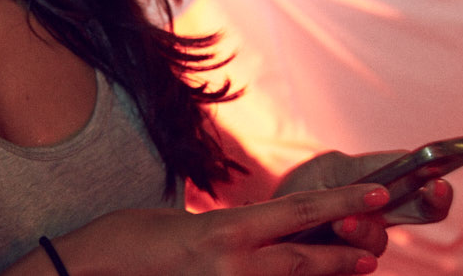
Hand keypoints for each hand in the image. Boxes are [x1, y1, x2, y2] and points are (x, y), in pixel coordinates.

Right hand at [36, 184, 391, 275]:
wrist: (83, 273)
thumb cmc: (125, 242)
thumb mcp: (184, 223)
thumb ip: (228, 229)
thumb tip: (260, 232)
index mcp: (225, 231)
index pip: (299, 212)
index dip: (344, 204)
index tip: (380, 195)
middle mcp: (231, 265)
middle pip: (304, 260)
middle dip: (343, 254)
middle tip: (375, 251)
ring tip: (353, 270)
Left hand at [274, 150, 453, 251]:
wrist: (262, 222)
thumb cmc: (302, 189)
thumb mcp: (332, 169)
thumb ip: (365, 169)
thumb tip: (405, 162)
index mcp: (385, 196)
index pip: (426, 195)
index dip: (439, 191)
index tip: (436, 181)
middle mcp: (381, 224)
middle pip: (418, 220)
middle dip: (427, 205)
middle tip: (419, 193)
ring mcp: (361, 251)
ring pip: (378, 247)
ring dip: (364, 230)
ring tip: (341, 221)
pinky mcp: (341, 271)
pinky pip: (351, 268)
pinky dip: (340, 255)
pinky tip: (329, 233)